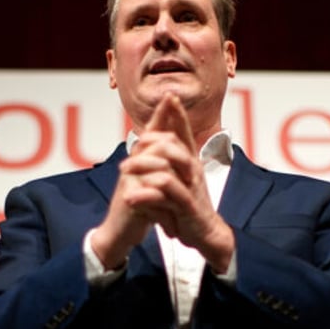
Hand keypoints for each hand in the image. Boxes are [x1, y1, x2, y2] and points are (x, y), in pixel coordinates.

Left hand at [120, 94, 234, 271]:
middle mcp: (192, 171)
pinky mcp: (185, 207)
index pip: (184, 133)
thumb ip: (168, 163)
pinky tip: (130, 197)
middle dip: (148, 142)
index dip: (178, 115)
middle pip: (171, 145)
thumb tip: (153, 144)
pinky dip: (144, 195)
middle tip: (131, 148)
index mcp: (190, 162)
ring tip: (124, 172)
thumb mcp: (180, 180)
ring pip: (164, 170)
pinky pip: (164, 196)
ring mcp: (189, 188)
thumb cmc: (189, 205)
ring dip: (140, 168)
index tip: (170, 96)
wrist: (206, 233)